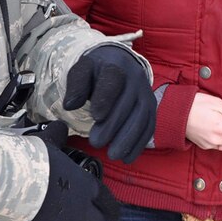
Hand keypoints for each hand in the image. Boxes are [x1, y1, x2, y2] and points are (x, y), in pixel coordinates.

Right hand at [25, 125, 119, 220]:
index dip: (109, 204)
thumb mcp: (50, 141)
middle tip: (97, 219)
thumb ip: (59, 135)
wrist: (12, 181)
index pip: (107, 200)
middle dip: (100, 219)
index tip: (109, 208)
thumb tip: (60, 127)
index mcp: (87, 186)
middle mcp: (81, 208)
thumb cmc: (34, 161)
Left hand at [63, 46, 155, 162]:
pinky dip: (139, 143)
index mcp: (115, 64)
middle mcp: (135, 77)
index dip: (106, 98)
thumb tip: (70, 105)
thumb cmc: (96, 71)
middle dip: (113, 126)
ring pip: (142, 117)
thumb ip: (75, 85)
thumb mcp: (82, 71)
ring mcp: (146, 93)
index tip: (95, 116)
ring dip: (128, 139)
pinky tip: (127, 157)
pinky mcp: (151, 107)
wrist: (119, 63)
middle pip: (128, 103)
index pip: (113, 78)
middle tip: (95, 142)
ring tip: (112, 154)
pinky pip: (149, 126)